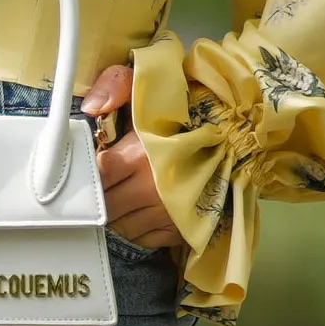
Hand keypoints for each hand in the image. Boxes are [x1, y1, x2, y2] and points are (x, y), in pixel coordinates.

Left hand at [78, 61, 182, 254]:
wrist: (235, 142)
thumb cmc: (186, 116)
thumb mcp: (150, 92)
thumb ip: (116, 86)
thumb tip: (92, 107)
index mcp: (138, 155)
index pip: (98, 174)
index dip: (89, 174)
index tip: (89, 169)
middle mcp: (149, 189)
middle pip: (105, 206)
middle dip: (99, 199)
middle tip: (101, 188)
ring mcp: (164, 213)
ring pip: (121, 227)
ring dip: (115, 216)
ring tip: (119, 200)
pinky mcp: (177, 229)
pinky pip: (142, 239)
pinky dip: (135, 230)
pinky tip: (138, 213)